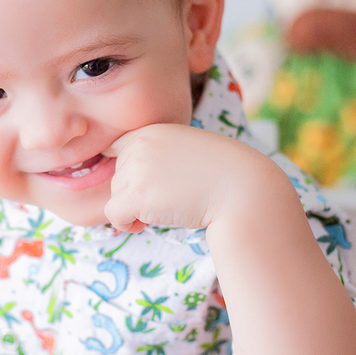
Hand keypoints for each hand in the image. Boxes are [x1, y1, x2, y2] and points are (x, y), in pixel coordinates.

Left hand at [103, 124, 268, 233]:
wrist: (242, 188)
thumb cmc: (221, 174)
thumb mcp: (185, 149)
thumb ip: (158, 155)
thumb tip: (133, 180)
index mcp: (151, 130)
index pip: (115, 148)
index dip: (125, 171)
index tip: (143, 186)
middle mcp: (139, 145)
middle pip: (116, 176)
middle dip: (133, 192)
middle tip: (161, 201)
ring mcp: (136, 169)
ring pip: (114, 196)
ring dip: (132, 208)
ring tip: (161, 211)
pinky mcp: (137, 195)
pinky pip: (113, 214)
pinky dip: (124, 224)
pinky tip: (145, 225)